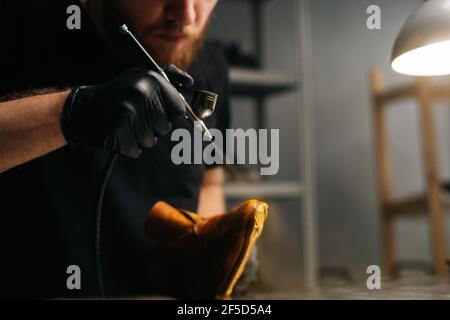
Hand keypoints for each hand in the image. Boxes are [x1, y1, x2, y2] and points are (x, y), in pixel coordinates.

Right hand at [61, 65, 192, 157]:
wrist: (82, 108)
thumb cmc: (118, 95)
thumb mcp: (141, 79)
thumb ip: (168, 80)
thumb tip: (190, 82)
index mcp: (152, 79)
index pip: (179, 109)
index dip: (169, 114)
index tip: (156, 111)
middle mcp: (142, 93)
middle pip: (166, 127)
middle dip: (153, 127)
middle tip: (134, 116)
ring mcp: (130, 112)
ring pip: (151, 140)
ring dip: (140, 137)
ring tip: (124, 123)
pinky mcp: (119, 130)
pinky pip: (136, 150)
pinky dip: (128, 146)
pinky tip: (118, 132)